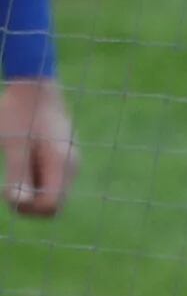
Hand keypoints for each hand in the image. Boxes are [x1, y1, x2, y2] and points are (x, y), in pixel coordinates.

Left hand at [2, 75, 75, 216]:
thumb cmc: (19, 113)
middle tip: (7, 188)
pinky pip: (52, 181)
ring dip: (32, 191)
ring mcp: (70, 163)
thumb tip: (18, 203)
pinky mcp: (64, 158)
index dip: (28, 208)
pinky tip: (22, 162)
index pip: (51, 205)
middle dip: (30, 204)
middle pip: (55, 203)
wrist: (34, 87)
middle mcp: (71, 167)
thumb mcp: (14, 143)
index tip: (7, 191)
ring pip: (54, 193)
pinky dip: (36, 181)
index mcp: (60, 164)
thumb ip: (19, 174)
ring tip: (13, 171)